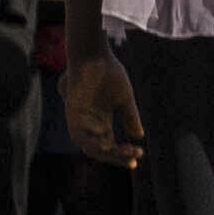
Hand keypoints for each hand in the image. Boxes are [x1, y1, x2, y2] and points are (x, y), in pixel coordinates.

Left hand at [66, 49, 144, 168]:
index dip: (123, 152)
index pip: (110, 144)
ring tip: (127, 153)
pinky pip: (81, 136)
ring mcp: (80, 121)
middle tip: (134, 159)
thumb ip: (130, 117)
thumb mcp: (124, 99)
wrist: (92, 55)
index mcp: (101, 121)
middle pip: (101, 150)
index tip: (140, 154)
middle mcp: (90, 124)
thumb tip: (139, 136)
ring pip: (91, 147)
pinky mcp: (73, 115)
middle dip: (118, 157)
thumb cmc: (108, 73)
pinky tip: (109, 146)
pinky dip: (93, 144)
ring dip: (108, 154)